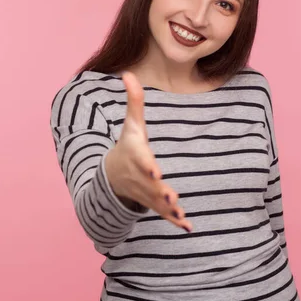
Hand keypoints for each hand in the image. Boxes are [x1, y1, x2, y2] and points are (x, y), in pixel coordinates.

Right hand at [105, 71, 192, 231]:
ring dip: (168, 210)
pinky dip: (175, 222)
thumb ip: (134, 101)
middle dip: (160, 192)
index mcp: (136, 155)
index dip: (148, 166)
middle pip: (150, 185)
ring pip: (157, 203)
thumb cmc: (127, 145)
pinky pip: (163, 214)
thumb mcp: (131, 124)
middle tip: (171, 198)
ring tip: (181, 215)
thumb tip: (128, 73)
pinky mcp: (152, 203)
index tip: (155, 171)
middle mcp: (140, 176)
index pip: (142, 160)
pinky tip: (188, 227)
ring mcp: (146, 192)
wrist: (112, 175)